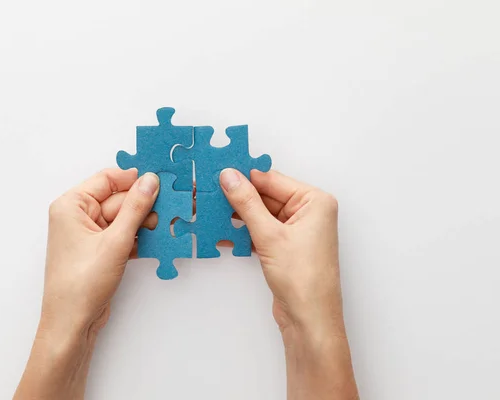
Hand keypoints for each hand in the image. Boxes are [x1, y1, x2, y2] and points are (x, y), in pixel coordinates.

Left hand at [15, 169, 158, 399]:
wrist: (72, 323)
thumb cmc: (82, 284)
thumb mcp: (115, 241)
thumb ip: (135, 208)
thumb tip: (150, 181)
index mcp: (71, 205)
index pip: (107, 179)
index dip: (134, 179)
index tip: (160, 180)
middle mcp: (78, 216)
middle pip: (118, 199)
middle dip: (143, 204)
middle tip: (171, 206)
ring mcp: (89, 234)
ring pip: (124, 218)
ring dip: (144, 222)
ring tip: (166, 226)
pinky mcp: (100, 250)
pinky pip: (123, 234)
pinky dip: (139, 237)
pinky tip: (157, 241)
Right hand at [220, 168, 357, 399]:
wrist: (309, 319)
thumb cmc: (303, 278)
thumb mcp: (270, 235)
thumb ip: (247, 203)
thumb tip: (229, 176)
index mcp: (315, 201)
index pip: (272, 180)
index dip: (243, 177)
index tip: (217, 173)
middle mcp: (308, 212)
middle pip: (265, 196)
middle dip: (237, 197)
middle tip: (207, 193)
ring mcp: (296, 230)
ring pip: (260, 214)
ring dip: (237, 216)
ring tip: (209, 211)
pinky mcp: (285, 246)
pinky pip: (260, 230)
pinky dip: (243, 232)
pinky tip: (221, 232)